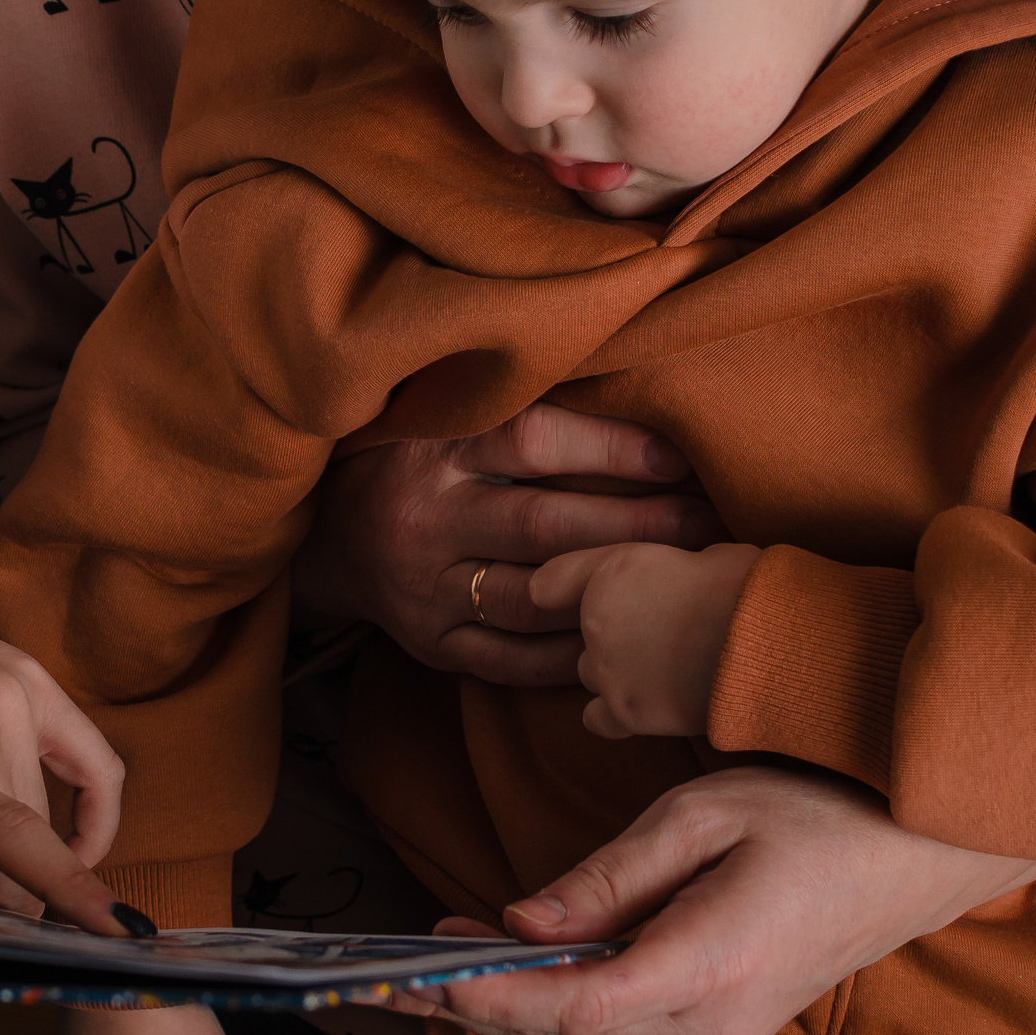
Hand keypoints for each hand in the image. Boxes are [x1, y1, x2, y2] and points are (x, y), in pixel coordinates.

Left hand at [0, 566, 133, 933]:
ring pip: (42, 817)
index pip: (9, 839)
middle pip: (17, 852)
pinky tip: (71, 840)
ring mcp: (13, 693)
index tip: (110, 938)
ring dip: (1, 853)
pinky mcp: (26, 676)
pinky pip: (92, 758)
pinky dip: (91, 809)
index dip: (58, 896)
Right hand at [298, 400, 725, 689]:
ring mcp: (424, 587)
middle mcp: (427, 518)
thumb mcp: (441, 418)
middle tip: (708, 524)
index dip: (610, 448)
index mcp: (435, 450)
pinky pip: (506, 659)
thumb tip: (631, 374)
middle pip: (543, 525)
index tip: (681, 456)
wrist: (327, 538)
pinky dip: (565, 656)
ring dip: (609, 592)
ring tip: (678, 585)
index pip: (530, 441)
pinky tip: (619, 641)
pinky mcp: (429, 642)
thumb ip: (513, 406)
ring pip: (530, 598)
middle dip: (635, 526)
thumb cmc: (414, 464)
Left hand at [389, 767, 1035, 1034]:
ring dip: (510, 1005)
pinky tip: (517, 965)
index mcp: (709, 970)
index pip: (570, 1007)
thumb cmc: (817, 814)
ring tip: (444, 952)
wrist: (917, 856)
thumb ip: (606, 876)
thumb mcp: (703, 815)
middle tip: (401, 956)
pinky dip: (555, 1009)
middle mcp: (711, 1032)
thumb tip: (519, 920)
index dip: (488, 994)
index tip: (422, 970)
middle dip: (478, 999)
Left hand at [533, 543, 759, 737]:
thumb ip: (671, 567)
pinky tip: (642, 707)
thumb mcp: (706, 550)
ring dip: (618, 673)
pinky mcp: (627, 712)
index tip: (556, 595)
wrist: (766, 643)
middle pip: (585, 634)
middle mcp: (595, 621)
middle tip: (660, 637)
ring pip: (591, 675)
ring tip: (662, 671)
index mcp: (610, 570)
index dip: (563, 588)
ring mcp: (608, 670)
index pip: (554, 580)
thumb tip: (682, 579)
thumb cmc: (750, 590)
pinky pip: (597, 720)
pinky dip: (613, 715)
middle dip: (614, 636)